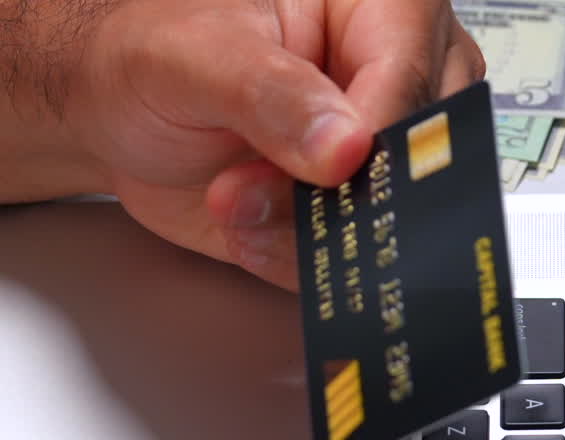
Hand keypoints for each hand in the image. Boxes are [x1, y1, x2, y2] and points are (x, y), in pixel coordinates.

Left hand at [59, 0, 484, 287]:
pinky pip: (355, 258)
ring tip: (233, 206)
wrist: (122, 118)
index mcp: (376, 4)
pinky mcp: (354, 209)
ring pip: (387, 218)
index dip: (368, 143)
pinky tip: (249, 233)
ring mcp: (378, 150)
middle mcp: (393, 73)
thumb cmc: (153, 56)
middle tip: (246, 194)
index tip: (317, 174)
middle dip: (331, 197)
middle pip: (415, 157)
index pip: (407, 78)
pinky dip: (298, 262)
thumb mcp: (192, 56)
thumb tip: (345, 146)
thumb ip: (269, 93)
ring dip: (307, 236)